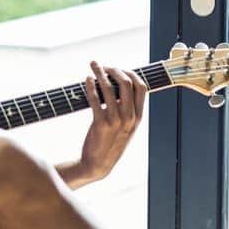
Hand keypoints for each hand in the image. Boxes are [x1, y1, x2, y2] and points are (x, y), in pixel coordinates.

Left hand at [79, 61, 147, 181]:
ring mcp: (115, 121)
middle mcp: (129, 118)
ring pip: (109, 88)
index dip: (131, 73)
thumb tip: (117, 85)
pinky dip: (90, 86)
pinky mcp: (100, 124)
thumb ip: (126, 109)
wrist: (98, 164)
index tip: (119, 69)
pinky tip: (86, 79)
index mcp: (138, 117)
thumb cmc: (110, 142)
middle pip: (126, 84)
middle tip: (103, 65)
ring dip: (99, 73)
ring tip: (93, 65)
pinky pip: (95, 99)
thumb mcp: (125, 127)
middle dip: (114, 69)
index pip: (142, 88)